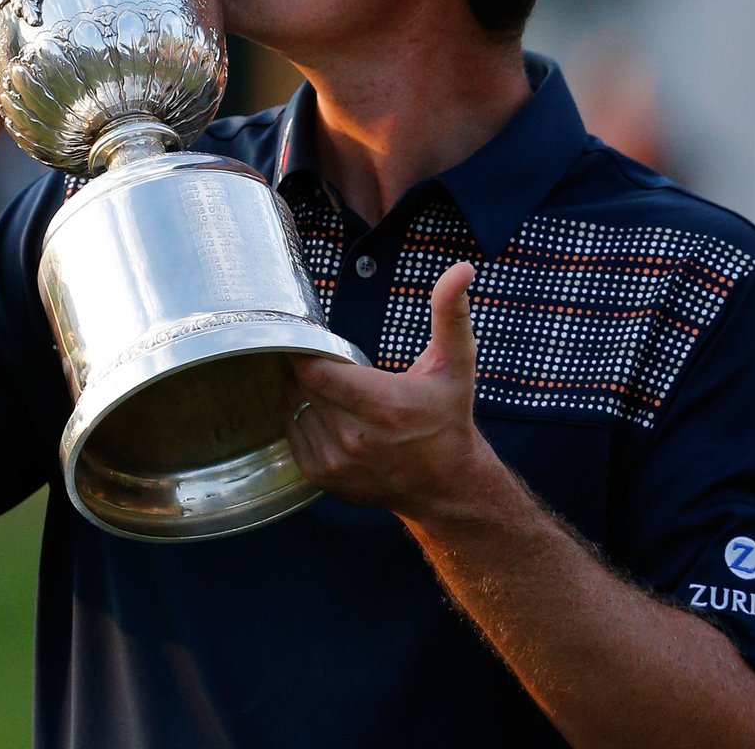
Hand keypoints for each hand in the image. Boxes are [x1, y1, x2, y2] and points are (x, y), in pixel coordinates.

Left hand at [284, 261, 495, 522]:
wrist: (447, 485)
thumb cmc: (448, 418)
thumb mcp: (455, 363)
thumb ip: (451, 313)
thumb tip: (462, 269)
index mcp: (384, 406)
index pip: (315, 374)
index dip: (302, 352)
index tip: (304, 337)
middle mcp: (356, 438)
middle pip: (302, 389)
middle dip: (302, 367)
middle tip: (312, 354)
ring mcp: (337, 463)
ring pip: (293, 410)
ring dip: (298, 391)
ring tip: (317, 379)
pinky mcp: (324, 478)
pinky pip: (292, 434)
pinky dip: (298, 416)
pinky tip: (318, 406)